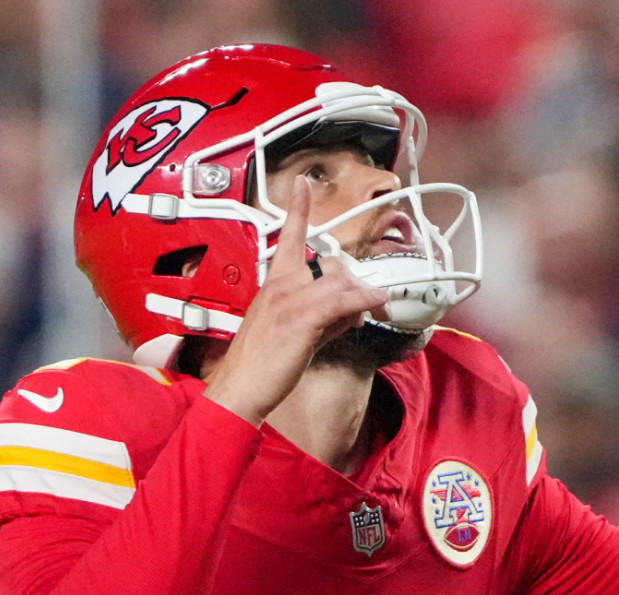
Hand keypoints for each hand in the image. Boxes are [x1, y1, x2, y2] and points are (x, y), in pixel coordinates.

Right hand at [202, 176, 390, 425]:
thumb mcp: (292, 330)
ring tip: (372, 312)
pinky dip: (366, 300)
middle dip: (354, 285)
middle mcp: (283, 284)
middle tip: (362, 310)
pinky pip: (344, 300)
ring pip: (342, 282)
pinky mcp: (304, 316)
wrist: (240, 385)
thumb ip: (322, 315)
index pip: (289, 236)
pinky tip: (378, 304)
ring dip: (364, 297)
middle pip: (332, 265)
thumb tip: (350, 312)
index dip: (298, 208)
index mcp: (275, 282)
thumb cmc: (260, 363)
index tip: (302, 185)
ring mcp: (292, 298)